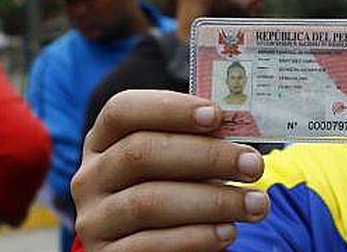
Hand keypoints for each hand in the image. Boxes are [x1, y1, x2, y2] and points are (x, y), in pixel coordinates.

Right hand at [73, 90, 269, 250]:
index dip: (169, 108)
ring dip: (212, 201)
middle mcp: (91, 177)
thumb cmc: (182, 192)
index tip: (216, 115)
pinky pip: (149, 245)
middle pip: (141, 153)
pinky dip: (196, 237)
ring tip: (255, 204)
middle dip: (206, 156)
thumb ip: (204, 142)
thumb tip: (244, 125)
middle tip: (254, 165)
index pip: (123, 110)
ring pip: (148, 202)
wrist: (166, 248)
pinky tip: (228, 232)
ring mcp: (94, 219)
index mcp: (105, 141)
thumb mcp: (185, 164)